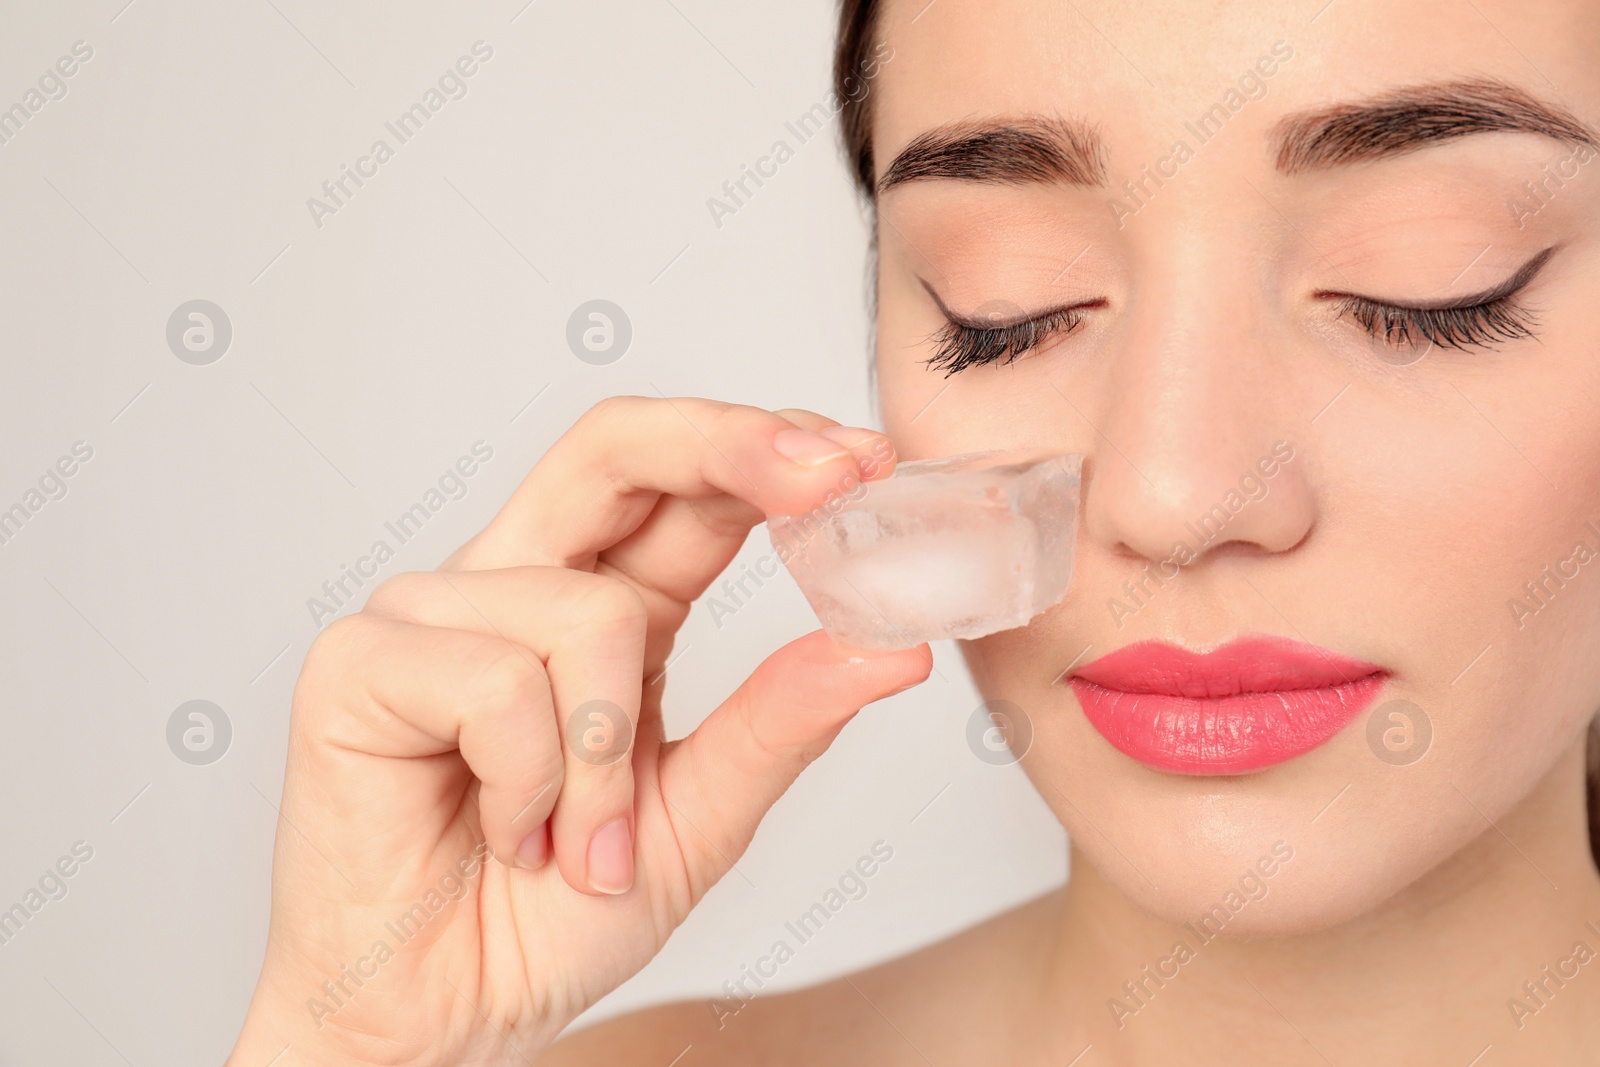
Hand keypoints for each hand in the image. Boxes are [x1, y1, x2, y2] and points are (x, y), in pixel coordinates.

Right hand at [227, 398, 930, 1065]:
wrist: (446, 1019)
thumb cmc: (550, 917)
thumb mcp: (699, 815)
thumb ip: (781, 721)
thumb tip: (893, 648)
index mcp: (605, 606)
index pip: (684, 485)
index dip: (772, 451)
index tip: (866, 462)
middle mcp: (519, 585)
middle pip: (616, 445)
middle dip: (732, 443)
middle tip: (830, 475)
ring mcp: (433, 615)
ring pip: (584, 608)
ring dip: (609, 756)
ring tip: (578, 841)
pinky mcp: (361, 663)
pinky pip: (495, 681)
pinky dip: (529, 781)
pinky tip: (506, 833)